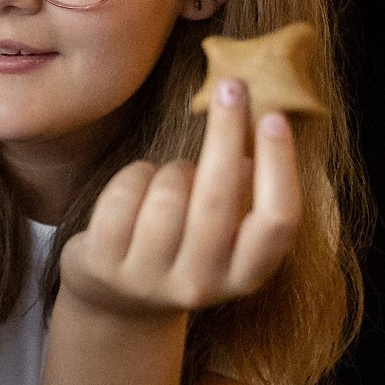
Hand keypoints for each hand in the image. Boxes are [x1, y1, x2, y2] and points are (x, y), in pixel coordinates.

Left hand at [59, 77, 300, 317]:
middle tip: (231, 85)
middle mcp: (202, 285)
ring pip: (168, 192)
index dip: (279, 167)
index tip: (274, 116)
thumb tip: (262, 126)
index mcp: (246, 276)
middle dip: (225, 132)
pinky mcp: (105, 264)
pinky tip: (139, 183)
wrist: (117, 299)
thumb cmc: (182, 246)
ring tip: (170, 177)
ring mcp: (149, 278)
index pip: (277, 221)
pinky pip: (124, 195)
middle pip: (219, 198)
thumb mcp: (223, 232)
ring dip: (172, 168)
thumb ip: (245, 192)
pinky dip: (135, 175)